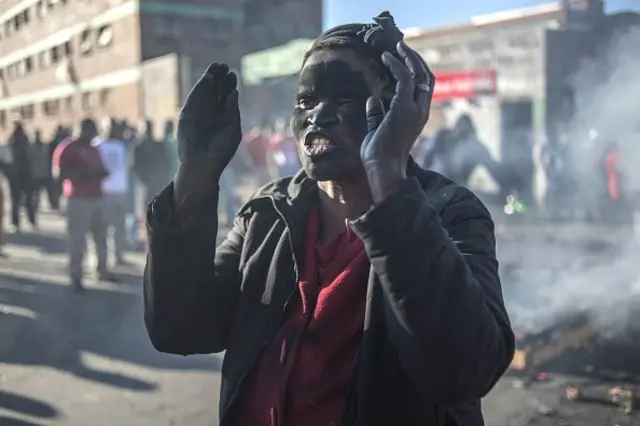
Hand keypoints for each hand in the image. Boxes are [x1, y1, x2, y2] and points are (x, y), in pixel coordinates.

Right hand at [177, 63, 240, 181]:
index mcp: (224, 117)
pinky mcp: (187, 115)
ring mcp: (199, 113)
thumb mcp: (233, 129)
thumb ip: (232, 110)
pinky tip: (207, 79)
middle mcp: (211, 113)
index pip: (226, 96)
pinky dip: (200, 88)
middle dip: (219, 78)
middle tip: (223, 65)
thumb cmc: (221, 151)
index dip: (229, 85)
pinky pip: (194, 99)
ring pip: (204, 92)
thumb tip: (233, 92)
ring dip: (209, 79)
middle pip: (215, 91)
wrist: (203, 165)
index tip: (232, 74)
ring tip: (215, 67)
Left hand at [360, 41, 434, 197]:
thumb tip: (372, 100)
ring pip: (420, 74)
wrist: (382, 170)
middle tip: (401, 47)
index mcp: (417, 118)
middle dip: (415, 60)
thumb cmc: (378, 157)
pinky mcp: (404, 107)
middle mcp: (421, 112)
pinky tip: (386, 57)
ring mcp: (415, 109)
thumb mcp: (377, 131)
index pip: (423, 88)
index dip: (415, 71)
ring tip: (396, 46)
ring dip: (409, 57)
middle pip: (427, 77)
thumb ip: (377, 116)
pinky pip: (404, 78)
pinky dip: (396, 64)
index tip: (402, 59)